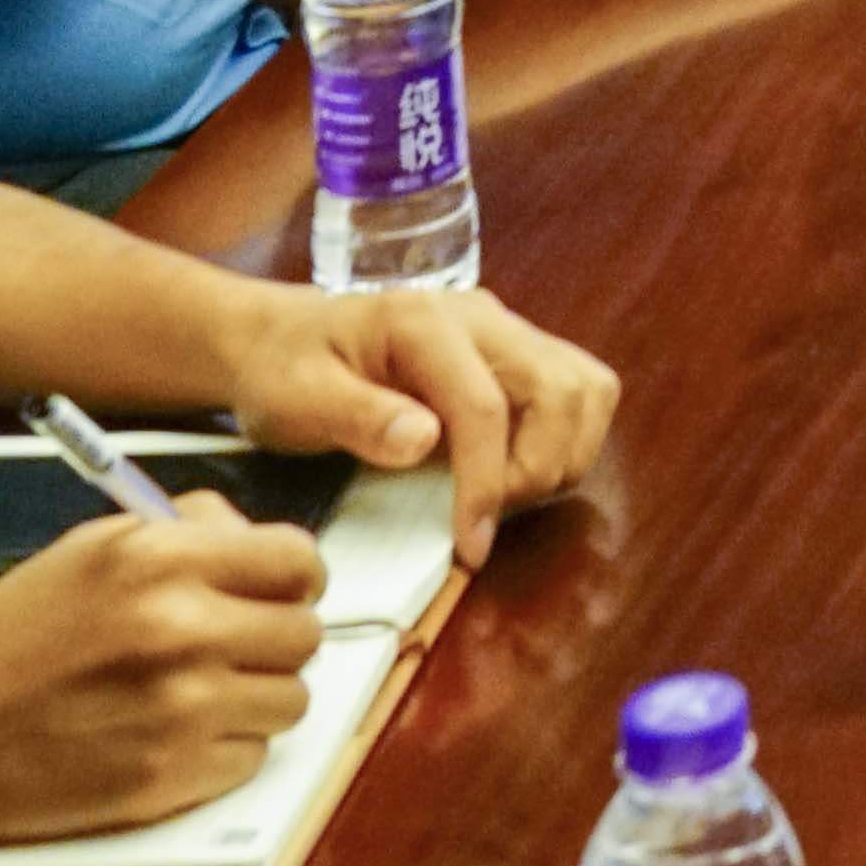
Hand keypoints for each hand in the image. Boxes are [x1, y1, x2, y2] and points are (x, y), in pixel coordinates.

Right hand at [0, 506, 327, 848]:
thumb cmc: (6, 645)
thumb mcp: (90, 551)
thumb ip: (184, 531)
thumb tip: (255, 538)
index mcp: (160, 561)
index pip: (298, 559)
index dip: (293, 578)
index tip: (279, 592)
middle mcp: (179, 629)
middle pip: (305, 633)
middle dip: (271, 640)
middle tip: (229, 648)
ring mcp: (180, 708)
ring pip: (291, 700)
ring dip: (253, 699)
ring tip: (193, 694)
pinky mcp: (170, 776)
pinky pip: (252, 758)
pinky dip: (222, 751)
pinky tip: (170, 735)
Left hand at [205, 278, 621, 566]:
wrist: (280, 338)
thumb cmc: (283, 370)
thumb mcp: (296, 399)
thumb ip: (358, 416)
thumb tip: (425, 441)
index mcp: (423, 323)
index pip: (484, 406)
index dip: (485, 484)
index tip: (469, 547)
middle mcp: (482, 317)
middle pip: (562, 391)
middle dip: (537, 470)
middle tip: (485, 520)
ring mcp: (507, 331)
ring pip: (586, 390)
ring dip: (562, 456)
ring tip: (504, 497)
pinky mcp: (518, 352)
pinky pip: (577, 391)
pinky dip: (566, 440)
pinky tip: (515, 470)